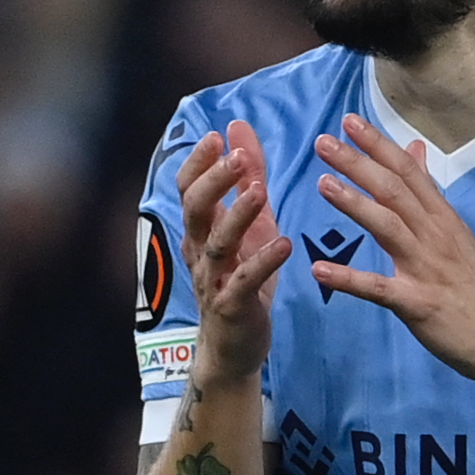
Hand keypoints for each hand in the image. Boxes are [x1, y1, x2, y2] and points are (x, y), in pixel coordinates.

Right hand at [177, 120, 291, 380]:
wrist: (235, 346)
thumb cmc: (242, 277)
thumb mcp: (250, 224)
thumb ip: (247, 178)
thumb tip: (238, 128)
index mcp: (202, 230)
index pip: (189, 189)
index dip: (200, 163)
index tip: (217, 135)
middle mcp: (201, 252)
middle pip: (196, 210)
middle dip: (215, 182)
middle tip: (237, 157)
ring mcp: (215, 279)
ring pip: (218, 243)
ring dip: (237, 215)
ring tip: (259, 191)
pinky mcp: (233, 306)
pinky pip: (245, 281)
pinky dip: (264, 261)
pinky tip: (285, 244)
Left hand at [310, 114, 474, 383]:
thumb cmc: (473, 286)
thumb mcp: (454, 231)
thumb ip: (428, 193)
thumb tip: (414, 149)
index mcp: (442, 219)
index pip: (409, 173)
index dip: (379, 146)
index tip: (350, 121)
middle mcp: (436, 236)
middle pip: (395, 192)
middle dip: (359, 164)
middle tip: (324, 141)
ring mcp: (428, 269)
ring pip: (389, 228)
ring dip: (355, 204)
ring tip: (323, 184)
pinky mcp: (418, 303)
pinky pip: (380, 289)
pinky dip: (350, 279)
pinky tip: (320, 270)